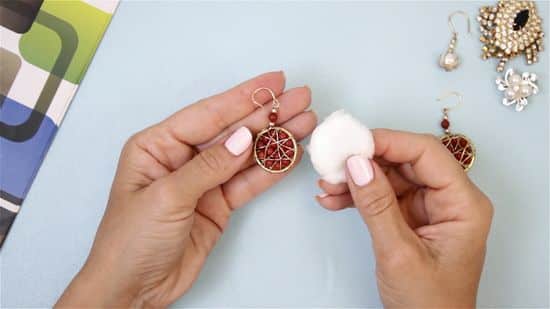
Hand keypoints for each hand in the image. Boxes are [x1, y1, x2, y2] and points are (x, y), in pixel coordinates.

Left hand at [56, 72, 316, 306]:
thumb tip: (245, 137)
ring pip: (245, 155)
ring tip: (307, 122)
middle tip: (302, 97)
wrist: (134, 289)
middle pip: (231, 130)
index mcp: (158, 145)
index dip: (243, 97)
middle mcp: (182, 158)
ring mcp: (203, 181)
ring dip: (276, 139)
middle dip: (268, 114)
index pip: (207, 114)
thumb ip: (209, 167)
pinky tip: (291, 153)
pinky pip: (248, 182)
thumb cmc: (131, 240)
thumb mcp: (167, 197)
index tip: (275, 82)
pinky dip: (270, 170)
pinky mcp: (218, 204)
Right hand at [316, 129, 492, 307]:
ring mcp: (429, 208)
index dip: (388, 142)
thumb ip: (377, 206)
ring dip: (356, 179)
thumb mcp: (399, 254)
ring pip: (390, 176)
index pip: (426, 154)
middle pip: (405, 161)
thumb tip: (357, 163)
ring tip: (327, 185)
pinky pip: (382, 196)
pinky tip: (334, 199)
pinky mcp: (410, 218)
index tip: (352, 142)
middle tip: (333, 161)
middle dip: (366, 160)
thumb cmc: (430, 305)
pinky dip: (357, 196)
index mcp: (463, 204)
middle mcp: (449, 200)